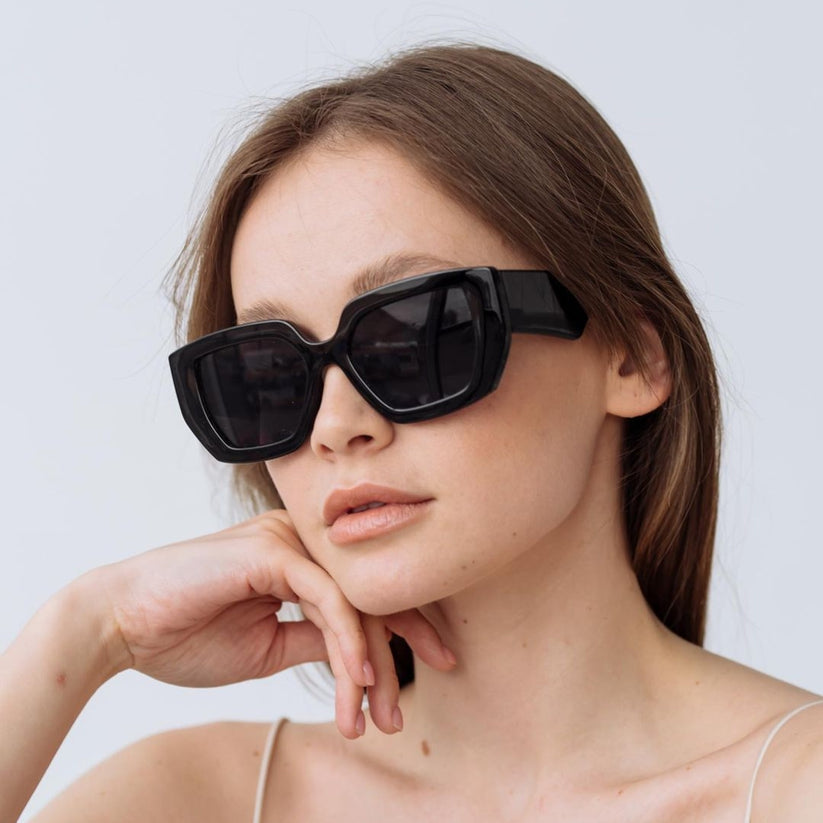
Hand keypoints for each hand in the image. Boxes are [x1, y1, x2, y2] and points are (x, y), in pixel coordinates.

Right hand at [91, 509, 455, 737]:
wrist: (120, 625)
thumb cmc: (187, 634)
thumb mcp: (269, 646)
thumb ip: (316, 640)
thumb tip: (362, 656)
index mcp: (302, 558)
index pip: (367, 590)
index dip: (405, 628)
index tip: (432, 667)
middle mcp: (302, 541)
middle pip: (373, 590)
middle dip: (404, 648)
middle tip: (411, 704)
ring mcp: (289, 540)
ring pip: (356, 599)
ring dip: (370, 665)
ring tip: (379, 715)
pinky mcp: (272, 550)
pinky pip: (327, 598)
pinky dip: (346, 642)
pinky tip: (356, 683)